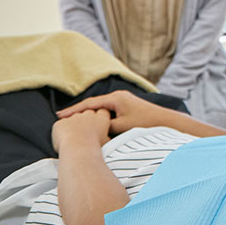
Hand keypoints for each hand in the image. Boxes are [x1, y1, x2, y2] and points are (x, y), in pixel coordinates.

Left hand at [51, 109, 111, 152]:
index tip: (97, 124)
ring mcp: (73, 117)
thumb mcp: (106, 142)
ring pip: (73, 119)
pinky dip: (61, 131)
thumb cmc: (92, 147)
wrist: (78, 150)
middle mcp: (88, 115)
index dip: (99, 117)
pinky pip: (60, 125)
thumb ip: (105, 136)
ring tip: (73, 138)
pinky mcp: (61, 122)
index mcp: (101, 118)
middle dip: (85, 121)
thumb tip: (105, 139)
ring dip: (73, 126)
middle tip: (84, 132)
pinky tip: (64, 140)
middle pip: (87, 113)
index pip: (102, 112)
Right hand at [57, 90, 173, 134]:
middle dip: (77, 110)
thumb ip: (105, 125)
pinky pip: (107, 110)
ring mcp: (123, 100)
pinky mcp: (127, 107)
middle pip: (93, 103)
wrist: (165, 121)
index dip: (74, 110)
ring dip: (87, 113)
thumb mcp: (122, 126)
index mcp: (116, 98)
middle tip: (61, 117)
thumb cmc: (146, 122)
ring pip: (99, 107)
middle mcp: (119, 96)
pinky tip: (90, 121)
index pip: (90, 103)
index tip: (60, 115)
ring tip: (72, 119)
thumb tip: (93, 127)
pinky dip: (96, 115)